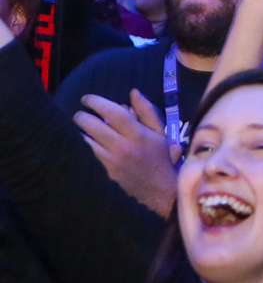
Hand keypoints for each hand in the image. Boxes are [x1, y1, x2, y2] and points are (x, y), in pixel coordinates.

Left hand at [73, 93, 176, 215]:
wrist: (161, 190)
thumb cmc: (162, 158)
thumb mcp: (160, 132)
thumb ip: (147, 111)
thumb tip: (133, 92)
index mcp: (139, 134)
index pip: (113, 112)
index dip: (96, 102)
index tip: (87, 99)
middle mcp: (123, 146)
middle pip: (93, 124)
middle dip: (81, 116)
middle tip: (81, 113)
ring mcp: (112, 160)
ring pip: (85, 139)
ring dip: (80, 130)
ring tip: (80, 127)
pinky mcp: (105, 171)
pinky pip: (87, 153)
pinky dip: (83, 143)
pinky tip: (83, 140)